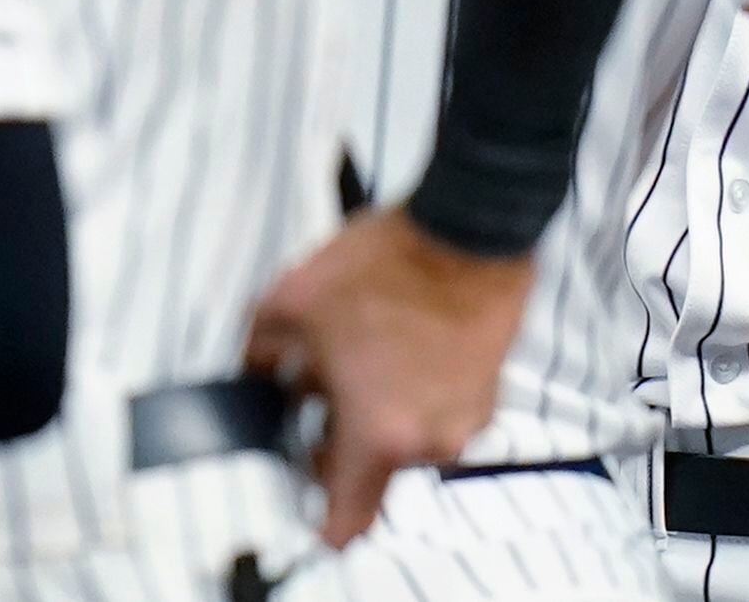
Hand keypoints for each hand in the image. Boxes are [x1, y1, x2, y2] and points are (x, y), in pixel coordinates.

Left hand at [243, 205, 531, 544]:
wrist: (465, 226)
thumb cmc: (387, 265)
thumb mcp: (291, 301)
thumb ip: (260, 353)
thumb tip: (259, 372)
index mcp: (379, 434)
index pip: (347, 522)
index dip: (318, 516)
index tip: (306, 490)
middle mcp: (429, 440)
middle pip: (373, 470)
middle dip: (343, 438)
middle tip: (324, 387)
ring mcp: (466, 417)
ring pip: (407, 437)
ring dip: (382, 409)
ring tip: (365, 350)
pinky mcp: (489, 390)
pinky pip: (440, 409)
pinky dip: (417, 390)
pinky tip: (400, 339)